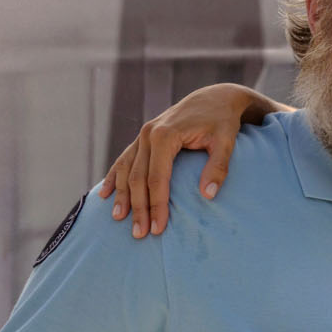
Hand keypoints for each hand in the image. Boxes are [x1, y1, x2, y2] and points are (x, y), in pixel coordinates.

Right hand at [95, 84, 267, 237]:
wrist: (216, 97)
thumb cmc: (223, 121)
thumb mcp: (226, 141)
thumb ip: (218, 167)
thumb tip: (207, 196)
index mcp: (165, 135)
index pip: (157, 178)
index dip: (156, 205)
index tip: (158, 228)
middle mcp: (148, 134)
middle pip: (137, 178)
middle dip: (138, 208)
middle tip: (139, 234)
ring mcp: (142, 135)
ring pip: (126, 170)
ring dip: (122, 196)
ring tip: (119, 219)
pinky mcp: (143, 137)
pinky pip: (124, 159)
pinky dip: (114, 177)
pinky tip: (105, 194)